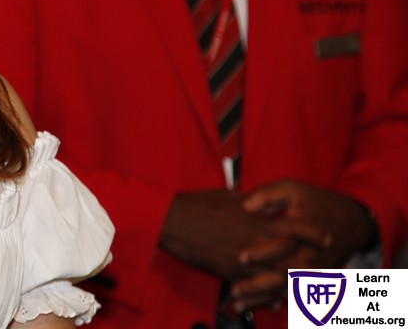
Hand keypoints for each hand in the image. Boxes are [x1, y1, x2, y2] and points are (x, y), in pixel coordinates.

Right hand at [159, 189, 328, 281]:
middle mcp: (255, 244)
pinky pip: (254, 289)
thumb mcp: (229, 196)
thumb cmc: (198, 204)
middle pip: (293, 260)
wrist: (174, 221)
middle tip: (324, 269)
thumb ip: (251, 202)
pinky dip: (266, 296)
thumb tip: (260, 203)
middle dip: (311, 264)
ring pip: (276, 279)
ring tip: (305, 290)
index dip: (312, 233)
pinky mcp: (229, 273)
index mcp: (257, 222)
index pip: (295, 229)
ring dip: (293, 285)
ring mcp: (243, 262)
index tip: (325, 237)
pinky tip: (274, 301)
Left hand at [229, 180, 376, 311]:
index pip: (283, 246)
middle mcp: (311, 255)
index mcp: (304, 232)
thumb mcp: (292, 189)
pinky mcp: (316, 276)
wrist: (351, 220)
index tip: (240, 257)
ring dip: (265, 297)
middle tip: (234, 289)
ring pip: (289, 289)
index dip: (261, 252)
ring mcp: (315, 269)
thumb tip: (245, 206)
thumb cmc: (316, 202)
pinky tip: (263, 305)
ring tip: (240, 302)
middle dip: (259, 284)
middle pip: (284, 275)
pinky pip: (297, 292)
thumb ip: (268, 196)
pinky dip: (280, 300)